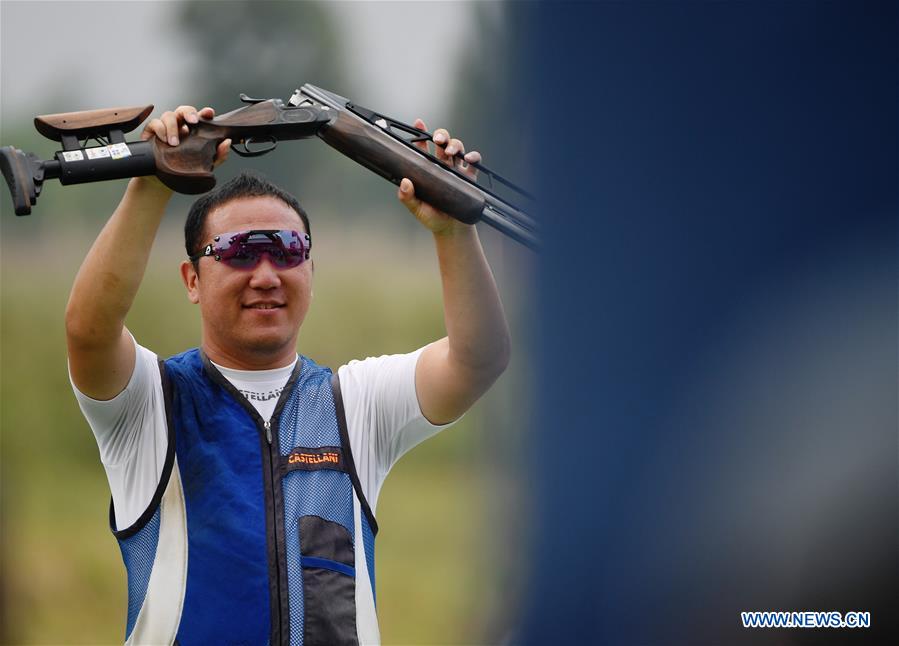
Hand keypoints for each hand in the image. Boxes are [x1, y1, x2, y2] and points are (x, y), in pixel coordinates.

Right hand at [140, 105, 230, 167]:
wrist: (162, 181)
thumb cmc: (183, 169)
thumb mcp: (203, 164)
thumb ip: (218, 155)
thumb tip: (227, 143)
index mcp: (193, 131)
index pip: (200, 118)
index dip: (205, 113)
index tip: (209, 113)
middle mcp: (180, 126)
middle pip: (184, 110)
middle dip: (189, 112)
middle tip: (193, 121)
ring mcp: (165, 127)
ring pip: (169, 115)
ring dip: (173, 127)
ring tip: (175, 143)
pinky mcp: (152, 132)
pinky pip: (154, 123)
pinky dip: (159, 129)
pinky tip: (163, 139)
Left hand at [396, 119, 480, 235]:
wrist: (451, 231)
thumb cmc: (432, 218)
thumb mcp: (416, 208)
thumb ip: (407, 197)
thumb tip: (404, 182)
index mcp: (428, 169)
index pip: (423, 147)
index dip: (420, 134)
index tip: (418, 123)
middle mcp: (442, 166)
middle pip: (443, 142)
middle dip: (441, 136)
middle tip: (438, 141)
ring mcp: (456, 170)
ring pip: (457, 148)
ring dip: (455, 145)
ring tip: (452, 152)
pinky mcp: (469, 178)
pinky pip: (474, 162)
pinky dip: (473, 157)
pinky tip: (468, 159)